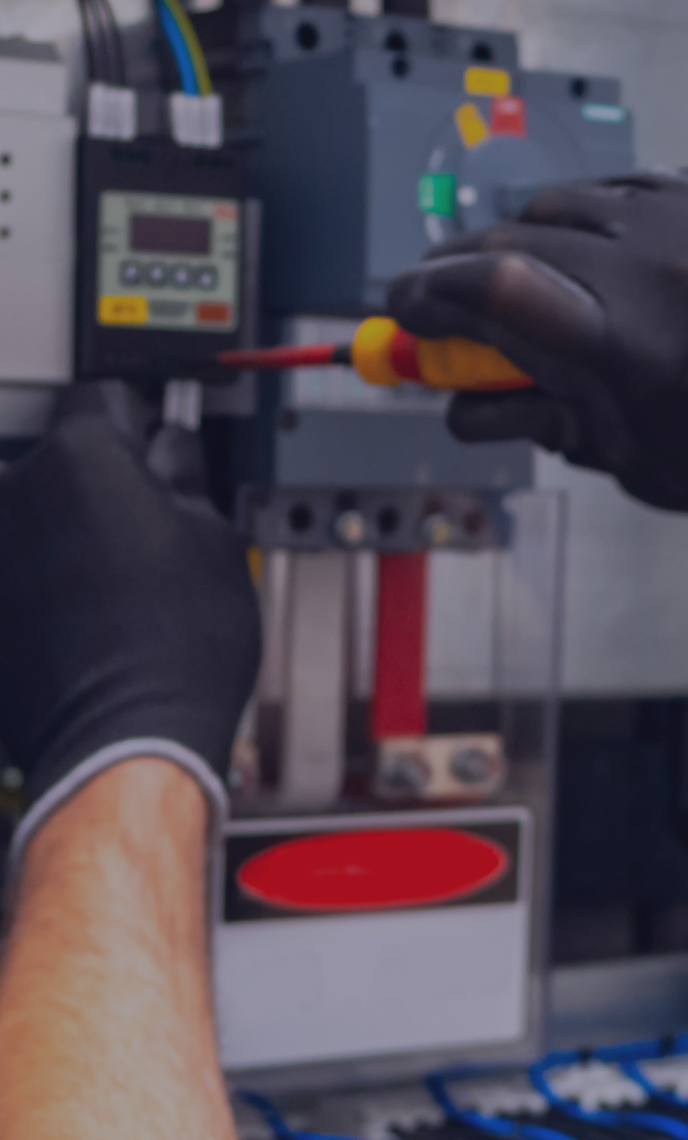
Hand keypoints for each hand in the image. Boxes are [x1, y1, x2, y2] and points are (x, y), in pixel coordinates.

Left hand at [0, 383, 260, 844]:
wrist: (123, 742)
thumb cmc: (175, 652)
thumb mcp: (215, 542)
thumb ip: (185, 477)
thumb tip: (173, 453)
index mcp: (82, 455)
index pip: (106, 397)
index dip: (143, 423)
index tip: (156, 447)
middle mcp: (16, 488)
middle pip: (58, 456)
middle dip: (97, 482)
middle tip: (143, 530)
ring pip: (30, 515)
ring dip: (58, 532)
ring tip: (106, 585)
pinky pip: (17, 569)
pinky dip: (37, 583)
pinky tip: (77, 617)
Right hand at [387, 174, 687, 556]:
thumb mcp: (653, 467)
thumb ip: (560, 425)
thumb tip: (489, 404)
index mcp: (628, 349)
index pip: (484, 293)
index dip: (421, 303)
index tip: (400, 322)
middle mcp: (650, 271)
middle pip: (505, 243)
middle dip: (452, 277)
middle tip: (431, 314)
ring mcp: (684, 226)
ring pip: (555, 208)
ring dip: (510, 243)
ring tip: (503, 290)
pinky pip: (616, 190)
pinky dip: (575, 219)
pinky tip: (575, 254)